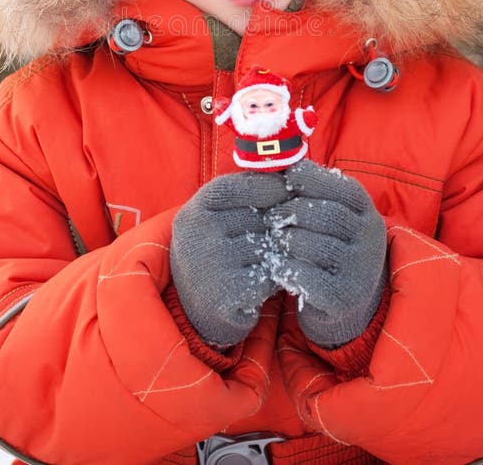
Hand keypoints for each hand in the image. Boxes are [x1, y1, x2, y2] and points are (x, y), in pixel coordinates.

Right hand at [170, 171, 289, 347]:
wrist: (200, 313)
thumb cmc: (219, 255)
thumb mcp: (218, 219)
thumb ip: (243, 195)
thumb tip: (289, 168)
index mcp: (193, 213)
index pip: (236, 187)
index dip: (266, 185)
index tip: (287, 188)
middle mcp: (197, 236)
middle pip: (258, 217)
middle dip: (276, 224)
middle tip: (278, 235)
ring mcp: (210, 265)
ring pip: (269, 245)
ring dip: (280, 252)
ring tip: (273, 259)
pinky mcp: (227, 293)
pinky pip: (272, 273)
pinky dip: (278, 277)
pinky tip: (270, 281)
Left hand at [268, 159, 386, 346]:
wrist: (345, 304)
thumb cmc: (329, 247)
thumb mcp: (330, 215)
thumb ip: (314, 191)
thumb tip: (282, 163)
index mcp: (367, 211)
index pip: (339, 186)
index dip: (308, 179)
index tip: (285, 180)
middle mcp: (370, 238)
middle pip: (323, 214)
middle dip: (290, 211)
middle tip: (271, 217)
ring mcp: (360, 270)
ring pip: (311, 244)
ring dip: (285, 241)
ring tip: (276, 242)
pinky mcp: (343, 298)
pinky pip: (305, 276)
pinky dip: (284, 268)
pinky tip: (278, 267)